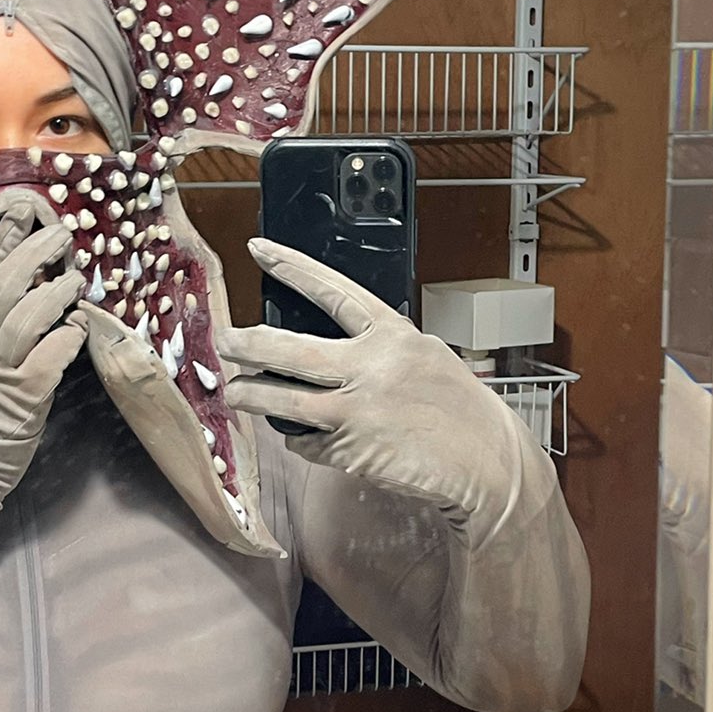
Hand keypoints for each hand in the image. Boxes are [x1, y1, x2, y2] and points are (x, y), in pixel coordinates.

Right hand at [0, 200, 86, 539]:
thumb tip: (23, 287)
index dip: (1, 239)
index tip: (19, 208)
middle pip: (4, 284)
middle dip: (35, 252)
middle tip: (61, 235)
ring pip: (28, 315)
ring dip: (58, 294)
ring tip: (75, 282)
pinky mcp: (22, 399)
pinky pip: (49, 358)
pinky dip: (67, 340)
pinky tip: (77, 333)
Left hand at [215, 237, 534, 540]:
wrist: (488, 462)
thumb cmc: (459, 409)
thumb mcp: (424, 358)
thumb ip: (379, 349)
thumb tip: (332, 352)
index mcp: (393, 334)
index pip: (332, 290)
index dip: (291, 268)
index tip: (259, 249)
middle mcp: (371, 366)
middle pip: (288, 348)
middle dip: (246, 343)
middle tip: (224, 339)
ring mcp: (357, 409)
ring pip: (281, 399)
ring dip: (249, 395)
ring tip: (233, 393)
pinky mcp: (350, 449)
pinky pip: (307, 440)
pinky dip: (301, 439)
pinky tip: (307, 437)